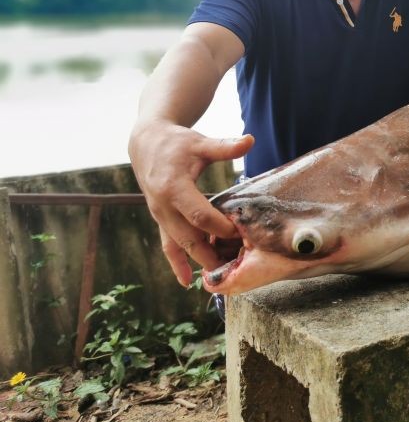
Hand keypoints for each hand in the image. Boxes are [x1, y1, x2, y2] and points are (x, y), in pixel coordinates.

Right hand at [128, 120, 253, 285]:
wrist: (145, 145)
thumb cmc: (177, 143)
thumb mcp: (200, 143)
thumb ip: (224, 146)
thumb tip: (250, 140)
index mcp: (174, 187)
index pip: (199, 214)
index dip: (220, 226)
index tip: (240, 232)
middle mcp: (163, 206)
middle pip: (189, 236)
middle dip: (210, 253)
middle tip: (235, 266)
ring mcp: (160, 215)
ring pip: (179, 244)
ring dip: (198, 261)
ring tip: (219, 278)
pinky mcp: (160, 220)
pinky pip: (167, 245)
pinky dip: (176, 264)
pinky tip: (187, 281)